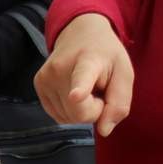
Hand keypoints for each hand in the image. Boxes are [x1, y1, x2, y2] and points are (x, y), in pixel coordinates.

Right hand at [35, 13, 132, 135]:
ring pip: (68, 118)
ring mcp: (46, 77)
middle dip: (95, 110)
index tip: (75, 95)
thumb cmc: (106, 55)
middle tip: (98, 90)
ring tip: (86, 88)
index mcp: (88, 61)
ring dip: (81, 110)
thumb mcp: (124, 74)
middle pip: (79, 112)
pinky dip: (70, 111)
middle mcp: (61, 68)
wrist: (80, 33)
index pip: (82, 78)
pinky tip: (73, 93)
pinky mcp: (38, 84)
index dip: (79, 90)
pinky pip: (58, 116)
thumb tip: (103, 130)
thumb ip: (119, 103)